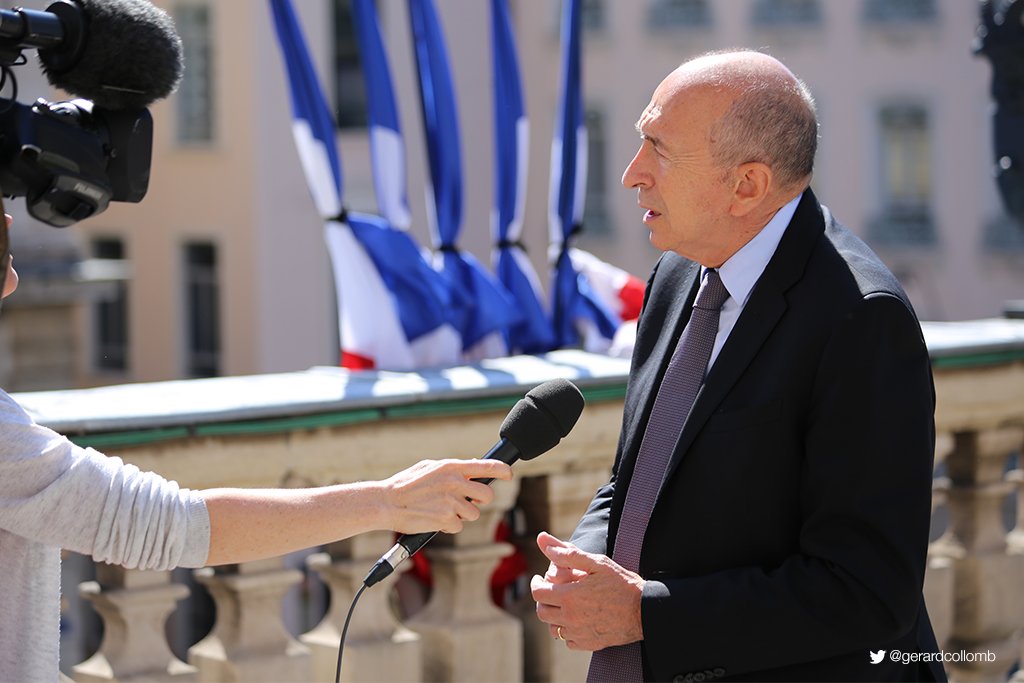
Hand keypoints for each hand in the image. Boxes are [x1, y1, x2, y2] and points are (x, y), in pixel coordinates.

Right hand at [383, 458, 511, 533]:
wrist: (386, 503)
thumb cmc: (406, 484)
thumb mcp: (429, 467)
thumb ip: (452, 468)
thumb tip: (474, 465)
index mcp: (451, 467)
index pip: (487, 466)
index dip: (503, 471)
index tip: (508, 474)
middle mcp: (455, 483)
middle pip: (487, 495)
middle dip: (479, 500)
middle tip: (467, 501)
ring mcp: (451, 502)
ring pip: (473, 513)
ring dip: (461, 515)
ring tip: (442, 510)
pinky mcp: (446, 519)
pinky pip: (458, 526)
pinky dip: (449, 526)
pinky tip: (435, 519)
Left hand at [530, 531, 644, 650]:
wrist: (645, 610)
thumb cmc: (621, 583)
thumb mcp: (596, 563)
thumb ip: (566, 553)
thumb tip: (542, 540)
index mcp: (569, 596)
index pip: (538, 593)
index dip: (536, 583)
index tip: (540, 578)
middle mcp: (570, 617)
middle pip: (542, 612)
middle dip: (543, 599)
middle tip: (551, 590)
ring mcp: (579, 633)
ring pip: (553, 628)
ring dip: (554, 616)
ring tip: (564, 605)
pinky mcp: (589, 644)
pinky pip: (568, 641)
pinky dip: (568, 631)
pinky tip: (576, 620)